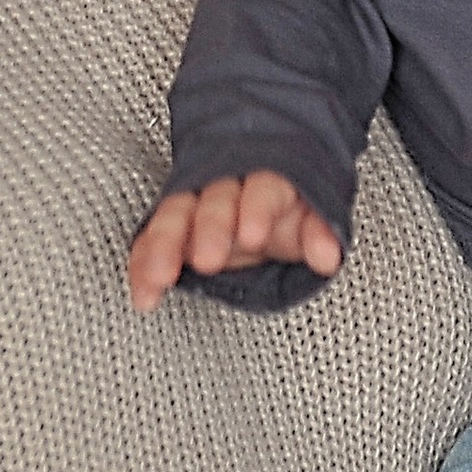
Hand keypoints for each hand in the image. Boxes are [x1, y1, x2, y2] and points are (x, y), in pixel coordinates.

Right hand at [127, 173, 342, 309]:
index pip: (264, 187)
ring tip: (160, 277)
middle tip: (207, 258)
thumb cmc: (288, 206)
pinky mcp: (171, 226)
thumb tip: (327, 256)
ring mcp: (195, 205)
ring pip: (175, 215)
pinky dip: (143, 266)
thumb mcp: (311, 216)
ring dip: (165, 246)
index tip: (253, 235)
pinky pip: (150, 240)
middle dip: (210, 228)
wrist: (258, 188)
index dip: (257, 209)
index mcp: (268, 179)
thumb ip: (319, 232)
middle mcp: (227, 187)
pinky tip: (144, 292)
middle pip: (215, 201)